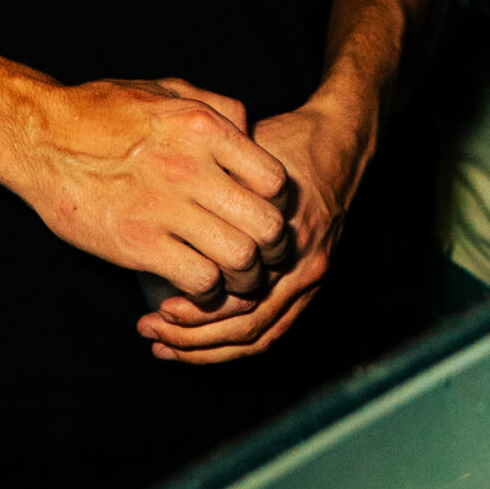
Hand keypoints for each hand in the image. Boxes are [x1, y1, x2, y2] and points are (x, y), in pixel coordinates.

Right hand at [0, 74, 291, 304]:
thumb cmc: (102, 111)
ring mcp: (164, 208)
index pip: (275, 180)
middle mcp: (191, 168)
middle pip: (266, 225)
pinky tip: (197, 285)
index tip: (264, 213)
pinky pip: (199, 280)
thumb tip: (251, 131)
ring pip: (239, 259)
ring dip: (244, 276)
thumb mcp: (166, 90)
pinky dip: (207, 291)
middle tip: (263, 256)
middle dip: (272, 248)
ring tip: (234, 277)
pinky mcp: (138, 244)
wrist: (38, 137)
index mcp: (203, 128)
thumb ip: (216, 107)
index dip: (278, 204)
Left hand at [134, 89, 369, 363]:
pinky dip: (236, 342)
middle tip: (150, 331)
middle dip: (194, 338)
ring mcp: (311, 279)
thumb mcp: (246, 159)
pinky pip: (274, 327)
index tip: (156, 309)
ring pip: (260, 336)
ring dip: (211, 348)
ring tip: (165, 345)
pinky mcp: (310, 283)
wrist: (339, 140)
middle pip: (247, 327)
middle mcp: (303, 268)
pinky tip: (200, 345)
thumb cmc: (287, 145)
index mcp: (288, 241)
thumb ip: (214, 189)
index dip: (196, 312)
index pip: (240, 301)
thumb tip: (160, 221)